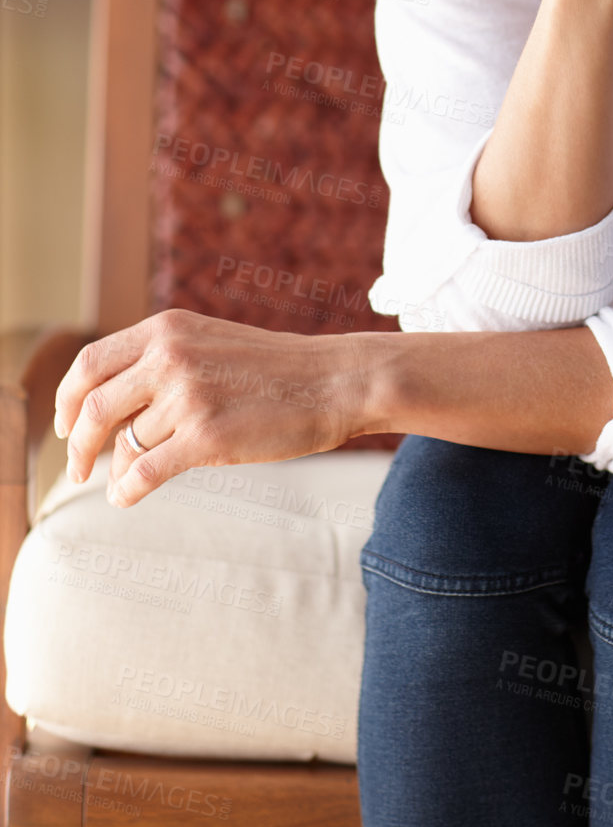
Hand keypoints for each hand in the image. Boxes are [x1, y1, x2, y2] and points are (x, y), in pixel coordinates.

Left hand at [54, 309, 370, 507]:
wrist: (334, 381)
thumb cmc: (276, 369)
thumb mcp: (210, 343)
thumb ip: (161, 363)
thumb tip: (110, 415)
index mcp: (168, 328)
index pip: (90, 362)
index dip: (67, 398)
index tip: (65, 424)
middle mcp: (171, 355)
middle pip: (92, 406)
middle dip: (76, 443)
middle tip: (77, 466)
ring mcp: (188, 396)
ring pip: (124, 444)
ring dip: (114, 470)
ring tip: (122, 482)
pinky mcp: (206, 436)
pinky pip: (143, 473)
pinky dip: (127, 491)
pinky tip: (128, 497)